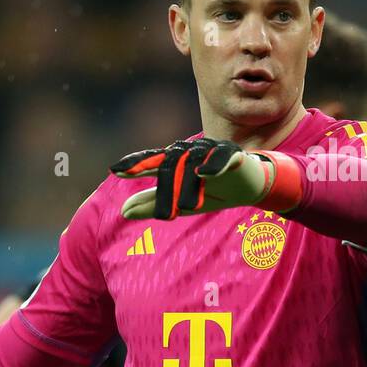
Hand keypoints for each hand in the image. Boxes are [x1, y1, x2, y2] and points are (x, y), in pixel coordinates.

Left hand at [113, 138, 274, 219]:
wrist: (250, 187)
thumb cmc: (211, 192)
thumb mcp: (180, 203)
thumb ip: (152, 204)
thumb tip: (123, 211)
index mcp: (176, 160)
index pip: (152, 160)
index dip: (135, 164)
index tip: (116, 171)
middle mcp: (191, 151)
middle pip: (171, 165)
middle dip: (167, 190)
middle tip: (166, 216)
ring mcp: (212, 150)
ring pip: (193, 163)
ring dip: (187, 184)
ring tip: (185, 207)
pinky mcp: (234, 155)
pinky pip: (222, 157)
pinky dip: (213, 164)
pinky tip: (204, 173)